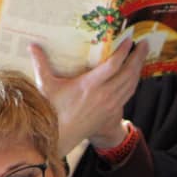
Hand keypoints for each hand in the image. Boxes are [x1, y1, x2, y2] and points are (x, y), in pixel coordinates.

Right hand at [29, 39, 148, 154]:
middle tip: (145, 43)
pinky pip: (129, 93)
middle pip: (128, 72)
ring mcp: (111, 104)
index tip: (129, 40)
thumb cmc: (53, 110)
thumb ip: (41, 64)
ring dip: (138, 68)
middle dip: (138, 57)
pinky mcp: (113, 110)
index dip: (123, 51)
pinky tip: (135, 73)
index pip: (112, 65)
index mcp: (89, 86)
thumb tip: (31, 45)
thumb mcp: (46, 86)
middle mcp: (104, 95)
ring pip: (131, 83)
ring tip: (142, 54)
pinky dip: (134, 81)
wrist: (62, 136)